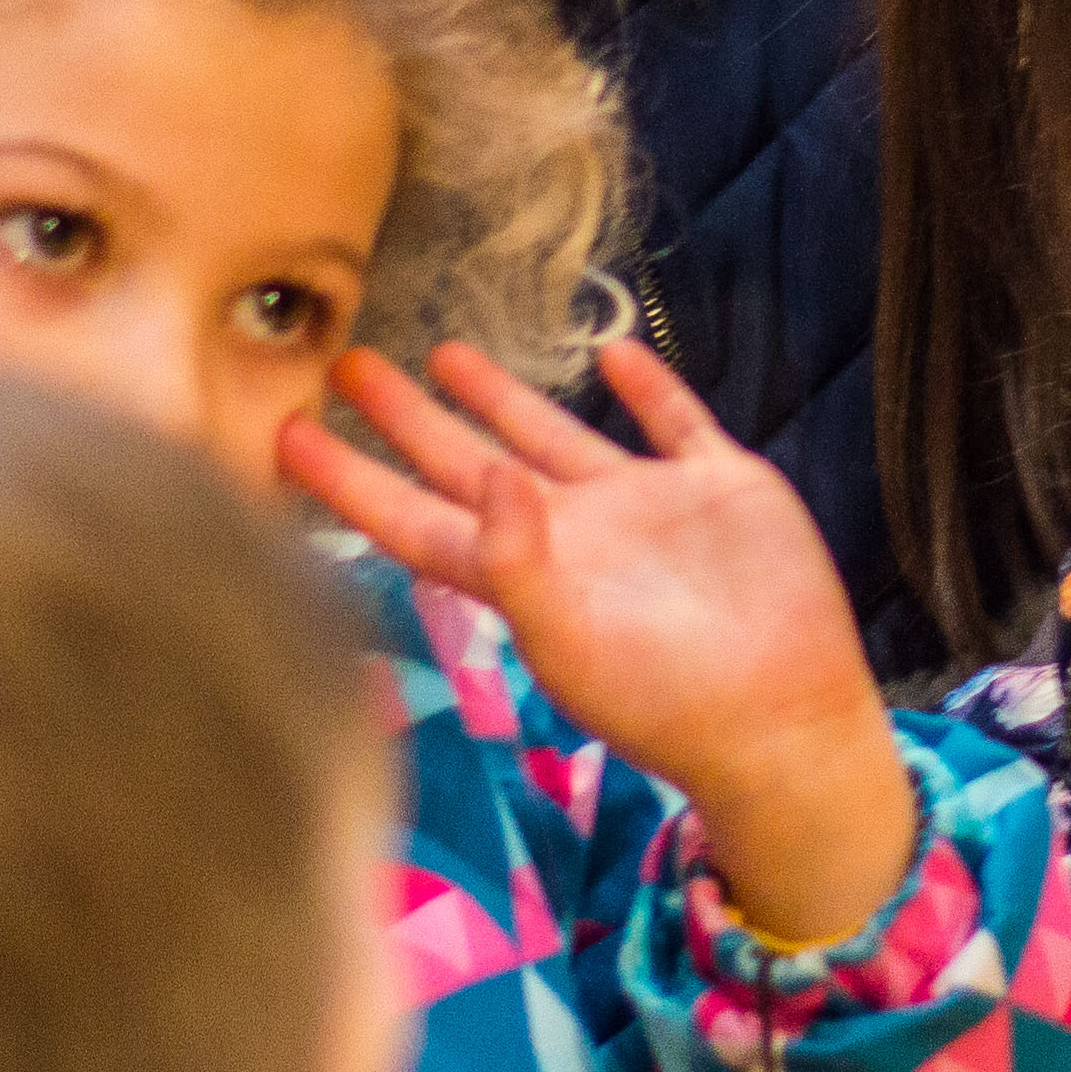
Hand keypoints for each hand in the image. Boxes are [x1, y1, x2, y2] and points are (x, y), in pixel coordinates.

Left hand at [284, 336, 920, 949]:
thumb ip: (516, 557)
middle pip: (468, 464)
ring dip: (503, 397)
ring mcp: (644, 509)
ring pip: (554, 436)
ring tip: (448, 353)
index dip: (349, 479)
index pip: (412, 517)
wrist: (784, 719)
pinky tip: (616, 352)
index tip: (287, 432)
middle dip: (409, 420)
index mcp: (522, 576)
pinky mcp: (718, 487)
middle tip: (346, 364)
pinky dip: (648, 387)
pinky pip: (674, 422)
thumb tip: (481, 476)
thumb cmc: (669, 702)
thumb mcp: (571, 636)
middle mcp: (572, 535)